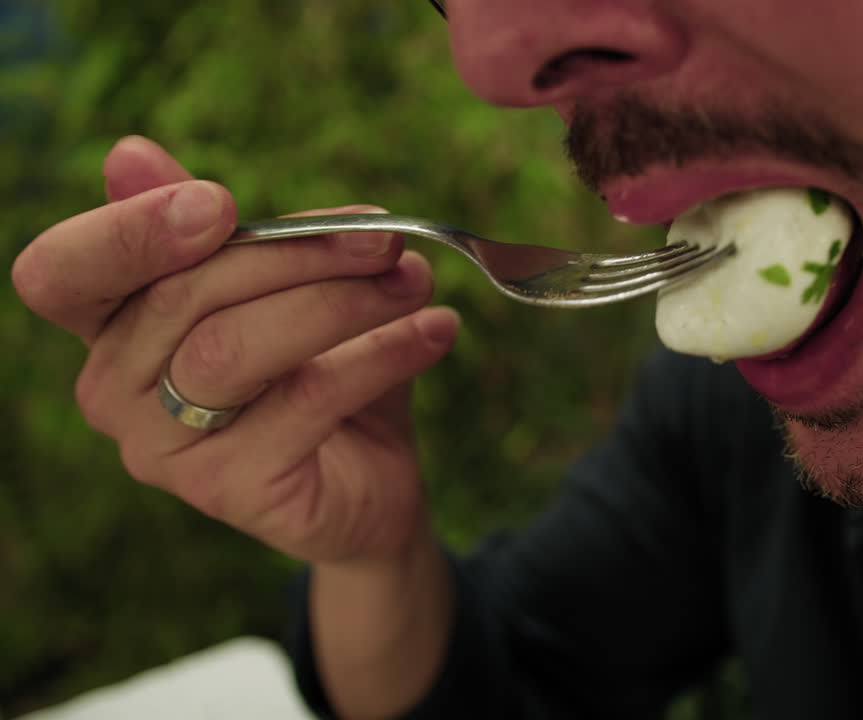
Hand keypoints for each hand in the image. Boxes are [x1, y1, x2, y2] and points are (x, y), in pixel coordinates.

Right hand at [11, 136, 458, 564]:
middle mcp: (114, 392)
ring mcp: (166, 452)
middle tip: (385, 235)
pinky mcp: (234, 490)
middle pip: (183, 297)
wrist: (372, 479)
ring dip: (342, 300)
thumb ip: (227, 232)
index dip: (125, 232)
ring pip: (234, 350)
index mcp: (109, 328)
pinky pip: (307, 402)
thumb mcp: (283, 290)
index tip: (221, 203)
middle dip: (297, 253)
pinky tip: (436, 329)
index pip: (60, 273)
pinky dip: (383, 355)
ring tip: (414, 279)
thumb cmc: (319, 369)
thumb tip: (130, 152)